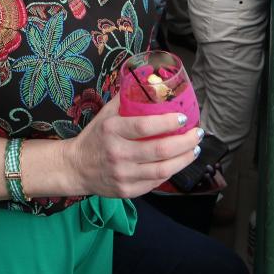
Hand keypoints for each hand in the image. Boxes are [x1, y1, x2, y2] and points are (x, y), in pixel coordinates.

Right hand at [63, 95, 202, 198]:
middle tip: (198, 134)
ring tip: (195, 149)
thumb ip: (126, 99)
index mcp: (112, 130)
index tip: (183, 118)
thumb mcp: (106, 114)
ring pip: (162, 170)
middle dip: (185, 142)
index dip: (168, 122)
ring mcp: (123, 175)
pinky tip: (178, 163)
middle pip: (160, 150)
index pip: (145, 126)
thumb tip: (151, 82)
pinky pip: (155, 183)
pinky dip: (170, 172)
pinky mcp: (127, 191)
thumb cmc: (95, 137)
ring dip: (184, 159)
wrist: (76, 168)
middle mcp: (117, 153)